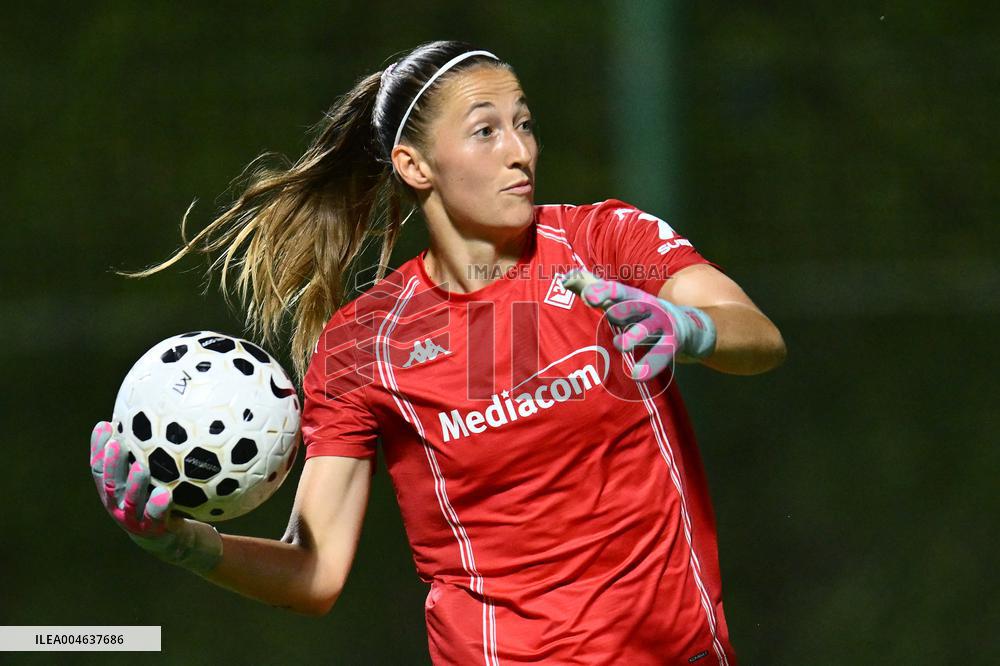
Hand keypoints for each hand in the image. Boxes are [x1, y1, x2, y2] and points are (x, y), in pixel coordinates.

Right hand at [90, 421, 221, 573]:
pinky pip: (156, 520)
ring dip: (133, 485)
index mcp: (118, 494)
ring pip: (130, 503)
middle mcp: (122, 508)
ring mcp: (136, 523)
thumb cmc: (174, 505)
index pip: (101, 469)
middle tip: (115, 442)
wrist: (185, 545)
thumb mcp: (166, 481)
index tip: (105, 424)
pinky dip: (158, 508)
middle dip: (111, 463)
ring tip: (140, 468)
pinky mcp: (155, 535)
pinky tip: (165, 494)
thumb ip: (161, 458)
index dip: (99, 449)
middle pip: (110, 485)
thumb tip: (174, 418)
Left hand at [562, 269, 716, 380]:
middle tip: (606, 309)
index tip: (589, 295)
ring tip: (620, 344)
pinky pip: (660, 354)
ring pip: (645, 330)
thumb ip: (592, 289)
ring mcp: (661, 326)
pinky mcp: (672, 345)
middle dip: (619, 306)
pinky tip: (637, 373)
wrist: (689, 327)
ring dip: (633, 336)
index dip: (603, 291)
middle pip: (632, 305)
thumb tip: (563, 279)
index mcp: (632, 297)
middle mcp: (647, 308)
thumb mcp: (621, 300)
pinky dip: (650, 364)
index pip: (616, 290)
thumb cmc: (642, 314)